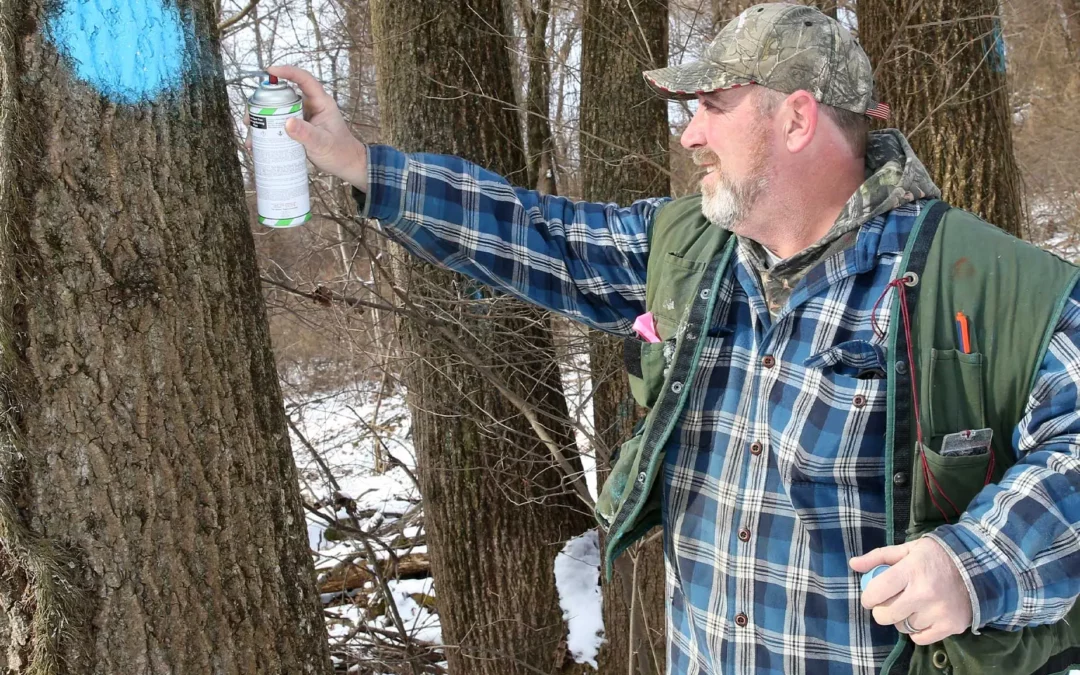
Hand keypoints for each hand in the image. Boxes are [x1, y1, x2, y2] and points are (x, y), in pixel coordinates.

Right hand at [244, 65, 368, 189]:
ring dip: (262, 118)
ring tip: (251, 132)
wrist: (345, 165)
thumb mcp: (323, 143)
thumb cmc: (340, 151)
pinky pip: (279, 124)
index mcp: (321, 103)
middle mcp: (309, 106)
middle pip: (284, 95)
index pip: (304, 79)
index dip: (288, 71)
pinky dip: (267, 131)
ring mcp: (302, 117)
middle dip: (264, 102)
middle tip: (251, 116)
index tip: (270, 71)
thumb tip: (286, 123)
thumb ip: (306, 134)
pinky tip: (257, 142)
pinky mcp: (296, 128)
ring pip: (278, 110)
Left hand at [850, 538, 973, 644]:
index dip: (868, 597)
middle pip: (885, 616)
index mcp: (911, 571)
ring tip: (911, 605)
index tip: (871, 596)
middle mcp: (924, 593)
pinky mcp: (951, 626)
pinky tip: (922, 616)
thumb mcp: (907, 549)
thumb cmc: (936, 556)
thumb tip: (853, 565)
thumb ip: (878, 557)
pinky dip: (917, 631)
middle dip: (881, 611)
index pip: (876, 592)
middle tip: (889, 603)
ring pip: (903, 627)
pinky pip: (920, 638)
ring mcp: (938, 612)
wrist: (978, 566)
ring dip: (902, 619)